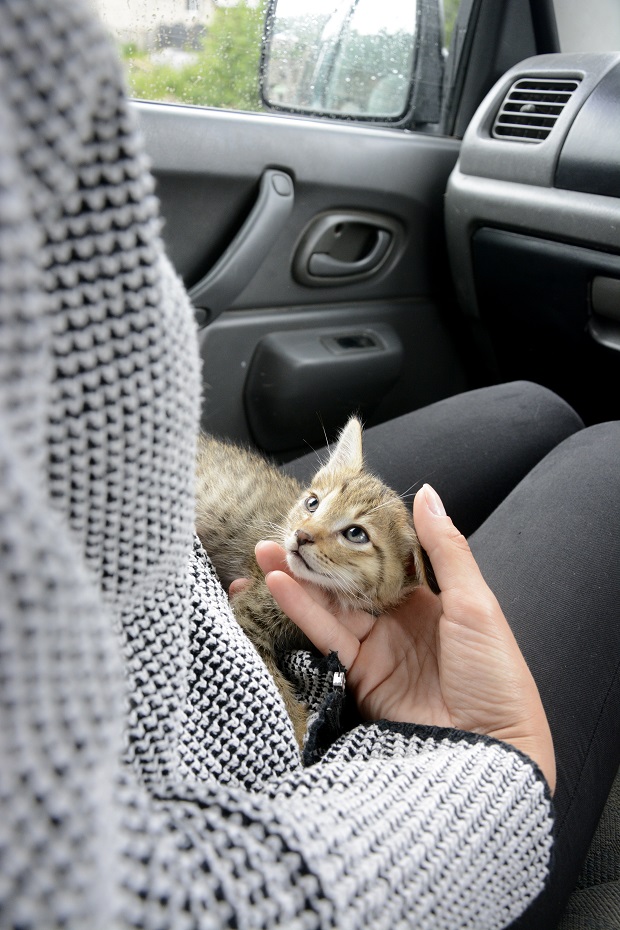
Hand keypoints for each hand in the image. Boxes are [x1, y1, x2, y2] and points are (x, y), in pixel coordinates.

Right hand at [255, 484, 554, 791]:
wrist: (490, 749)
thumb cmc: (496, 674)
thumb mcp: (476, 603)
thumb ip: (445, 548)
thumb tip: (426, 494)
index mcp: (432, 598)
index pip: (386, 556)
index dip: (358, 534)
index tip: (331, 507)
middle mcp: (400, 620)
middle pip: (351, 579)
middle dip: (320, 554)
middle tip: (289, 528)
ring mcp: (377, 648)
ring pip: (331, 605)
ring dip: (300, 578)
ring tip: (268, 550)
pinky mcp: (358, 676)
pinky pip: (326, 636)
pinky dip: (301, 610)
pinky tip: (280, 585)